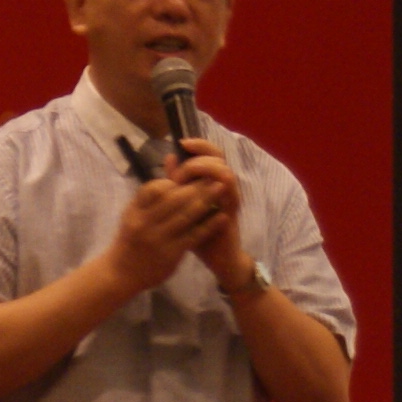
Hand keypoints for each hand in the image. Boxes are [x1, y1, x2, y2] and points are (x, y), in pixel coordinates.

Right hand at [102, 169, 227, 293]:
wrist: (122, 274)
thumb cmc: (131, 240)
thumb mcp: (133, 215)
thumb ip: (151, 193)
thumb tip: (170, 159)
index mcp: (134, 211)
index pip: (154, 188)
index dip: (174, 180)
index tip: (190, 174)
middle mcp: (144, 224)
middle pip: (174, 199)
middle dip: (196, 186)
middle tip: (213, 176)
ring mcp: (158, 239)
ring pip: (186, 215)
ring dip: (206, 200)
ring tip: (221, 189)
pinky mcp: (171, 255)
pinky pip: (193, 236)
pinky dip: (209, 225)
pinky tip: (222, 217)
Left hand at [170, 139, 258, 288]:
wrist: (218, 259)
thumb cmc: (200, 233)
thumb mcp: (184, 205)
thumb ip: (177, 182)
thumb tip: (170, 157)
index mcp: (213, 181)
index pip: (211, 152)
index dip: (199, 144)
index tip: (181, 142)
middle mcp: (224, 186)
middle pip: (219, 156)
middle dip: (197, 157)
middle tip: (179, 172)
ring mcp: (230, 198)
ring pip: (224, 171)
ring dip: (203, 171)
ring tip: (184, 180)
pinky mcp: (231, 211)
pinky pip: (228, 191)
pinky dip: (212, 186)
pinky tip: (196, 192)